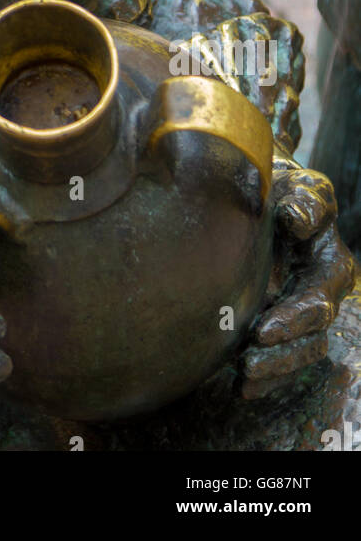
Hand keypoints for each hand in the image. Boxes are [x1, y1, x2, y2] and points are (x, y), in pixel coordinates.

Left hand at [241, 160, 354, 398]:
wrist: (252, 189)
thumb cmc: (277, 184)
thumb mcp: (294, 183)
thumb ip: (306, 199)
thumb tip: (298, 219)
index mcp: (328, 259)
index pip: (322, 292)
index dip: (298, 315)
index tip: (265, 329)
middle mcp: (318, 289)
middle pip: (313, 328)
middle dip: (286, 345)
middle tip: (252, 352)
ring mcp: (298, 309)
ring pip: (301, 349)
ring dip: (276, 366)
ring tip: (245, 374)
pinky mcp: (277, 322)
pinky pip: (281, 359)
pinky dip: (266, 378)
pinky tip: (242, 389)